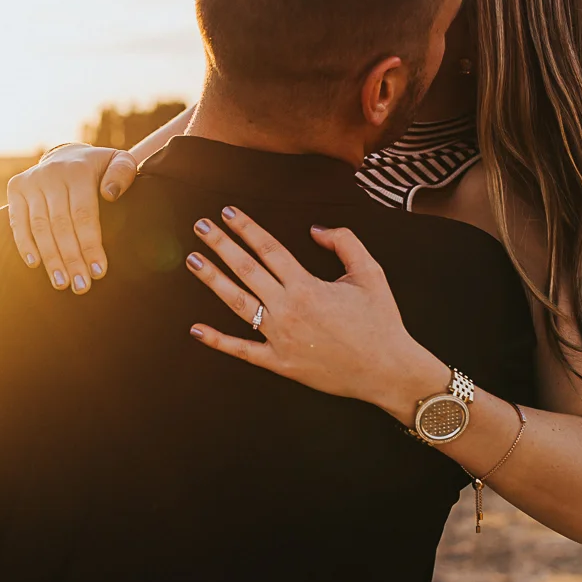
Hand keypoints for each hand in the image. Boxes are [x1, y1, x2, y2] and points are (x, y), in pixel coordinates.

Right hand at [6, 143, 137, 292]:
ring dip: (50, 258)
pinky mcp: (16, 188)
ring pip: (40, 227)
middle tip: (81, 286)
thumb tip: (110, 194)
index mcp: (78, 170)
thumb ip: (123, 173)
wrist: (67, 155)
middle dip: (71, 259)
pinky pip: (17, 221)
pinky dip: (24, 244)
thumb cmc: (100, 169)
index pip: (84, 214)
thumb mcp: (118, 161)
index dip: (90, 245)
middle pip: (61, 225)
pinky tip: (34, 264)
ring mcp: (32, 181)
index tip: (98, 272)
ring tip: (62, 283)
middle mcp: (52, 174)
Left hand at [184, 206, 448, 418]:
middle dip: (221, 245)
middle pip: (246, 269)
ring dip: (213, 279)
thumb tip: (315, 230)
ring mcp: (281, 337)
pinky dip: (218, 341)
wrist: (387, 369)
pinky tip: (196, 329)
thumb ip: (345, 242)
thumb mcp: (370, 272)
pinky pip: (243, 350)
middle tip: (200, 226)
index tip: (227, 212)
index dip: (246, 227)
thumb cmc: (381, 320)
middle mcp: (289, 309)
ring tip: (193, 260)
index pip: (268, 248)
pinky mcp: (280, 363)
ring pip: (238, 303)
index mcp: (308, 285)